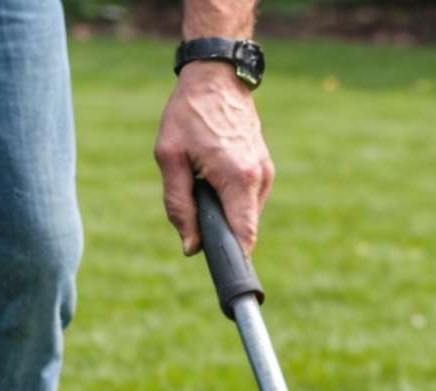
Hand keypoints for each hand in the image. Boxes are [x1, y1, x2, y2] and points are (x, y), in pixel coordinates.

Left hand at [154, 62, 273, 255]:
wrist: (216, 74)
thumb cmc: (188, 113)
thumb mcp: (170, 158)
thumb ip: (178, 206)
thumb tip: (191, 247)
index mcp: (238, 179)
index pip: (244, 237)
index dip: (233, 259)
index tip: (222, 271)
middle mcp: (259, 179)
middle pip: (244, 231)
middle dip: (221, 234)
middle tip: (196, 215)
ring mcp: (265, 172)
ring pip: (245, 216)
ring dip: (224, 214)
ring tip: (203, 184)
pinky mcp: (264, 167)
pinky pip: (247, 200)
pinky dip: (231, 200)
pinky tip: (213, 177)